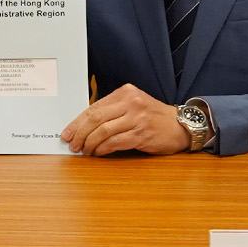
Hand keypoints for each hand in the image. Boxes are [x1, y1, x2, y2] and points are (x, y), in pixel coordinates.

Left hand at [62, 83, 189, 156]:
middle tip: (72, 144)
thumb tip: (84, 125)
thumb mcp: (133, 105)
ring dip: (90, 144)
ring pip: (103, 131)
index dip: (77, 122)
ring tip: (84, 151)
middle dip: (80, 133)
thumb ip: (112, 110)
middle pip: (96, 118)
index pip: (94, 107)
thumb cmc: (154, 117)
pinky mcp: (141, 134)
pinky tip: (98, 153)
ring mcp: (137, 118)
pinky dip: (103, 149)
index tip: (67, 133)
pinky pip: (115, 142)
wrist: (180, 125)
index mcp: (125, 92)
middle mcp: (131, 102)